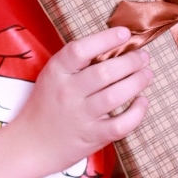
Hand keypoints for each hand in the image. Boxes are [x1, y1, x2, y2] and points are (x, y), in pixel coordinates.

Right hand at [11, 26, 151, 176]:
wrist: (30, 144)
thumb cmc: (46, 105)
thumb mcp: (53, 77)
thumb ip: (76, 63)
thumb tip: (114, 46)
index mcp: (56, 72)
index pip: (80, 50)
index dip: (105, 39)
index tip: (125, 33)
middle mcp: (68, 93)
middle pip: (104, 72)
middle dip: (131, 61)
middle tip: (143, 56)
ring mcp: (80, 116)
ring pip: (116, 95)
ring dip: (137, 81)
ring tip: (147, 74)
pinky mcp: (92, 137)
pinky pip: (121, 124)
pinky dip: (137, 112)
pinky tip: (142, 101)